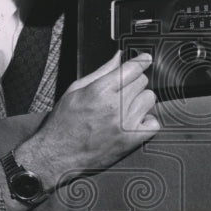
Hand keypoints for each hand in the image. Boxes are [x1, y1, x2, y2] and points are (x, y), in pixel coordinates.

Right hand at [13, 51, 157, 190]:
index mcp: (100, 90)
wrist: (57, 154)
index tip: (145, 59)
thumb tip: (118, 56)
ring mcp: (125, 124)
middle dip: (134, 82)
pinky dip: (147, 121)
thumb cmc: (63, 122)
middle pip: (142, 82)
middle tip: (122, 91)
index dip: (141, 61)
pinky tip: (135, 121)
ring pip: (149, 99)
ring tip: (125, 107)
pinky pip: (154, 123)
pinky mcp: (131, 141)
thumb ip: (101, 71)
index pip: (133, 68)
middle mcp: (115, 106)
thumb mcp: (76, 89)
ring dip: (140, 100)